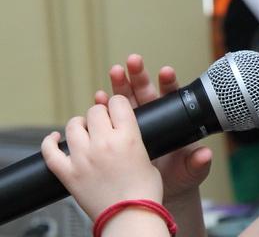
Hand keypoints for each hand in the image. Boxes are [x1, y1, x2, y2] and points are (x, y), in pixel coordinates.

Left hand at [41, 96, 162, 219]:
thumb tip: (125, 132)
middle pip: (94, 111)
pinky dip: (50, 142)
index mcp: (127, 137)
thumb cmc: (143, 193)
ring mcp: (83, 157)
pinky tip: (55, 138)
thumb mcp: (148, 158)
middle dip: (100, 114)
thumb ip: (134, 141)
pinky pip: (49, 151)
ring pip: (72, 126)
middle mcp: (103, 143)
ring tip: (85, 130)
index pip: (118, 103)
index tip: (118, 109)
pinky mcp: (68, 173)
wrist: (130, 218)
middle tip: (104, 123)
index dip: (118, 104)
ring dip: (79, 125)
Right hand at [94, 54, 212, 203]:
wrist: (160, 190)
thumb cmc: (179, 175)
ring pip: (126, 98)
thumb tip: (205, 155)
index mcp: (173, 118)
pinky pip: (110, 116)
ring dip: (119, 84)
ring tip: (115, 71)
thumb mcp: (190, 171)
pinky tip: (99, 97)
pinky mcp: (119, 131)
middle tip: (134, 61)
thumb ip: (197, 163)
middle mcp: (154, 115)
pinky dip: (104, 106)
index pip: (171, 96)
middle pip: (145, 90)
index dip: (168, 82)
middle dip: (139, 75)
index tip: (165, 72)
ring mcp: (135, 121)